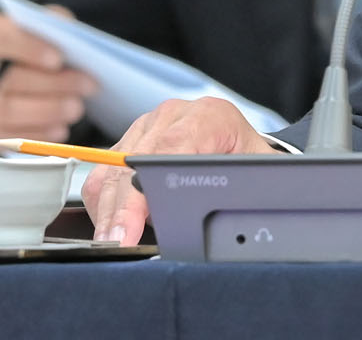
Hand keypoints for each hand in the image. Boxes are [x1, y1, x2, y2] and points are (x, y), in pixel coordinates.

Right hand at [0, 8, 99, 147]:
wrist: (34, 75)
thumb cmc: (43, 45)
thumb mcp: (51, 25)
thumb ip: (57, 24)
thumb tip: (70, 38)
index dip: (26, 48)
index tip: (58, 59)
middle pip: (6, 79)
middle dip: (51, 85)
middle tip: (88, 86)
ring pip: (4, 111)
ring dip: (46, 112)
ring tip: (78, 109)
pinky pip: (6, 139)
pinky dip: (36, 136)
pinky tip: (61, 130)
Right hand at [83, 97, 280, 243]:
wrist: (243, 142)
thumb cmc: (250, 161)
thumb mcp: (258, 174)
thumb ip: (243, 194)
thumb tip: (225, 229)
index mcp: (208, 116)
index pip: (166, 152)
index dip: (146, 193)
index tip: (134, 227)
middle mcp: (173, 115)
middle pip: (131, 164)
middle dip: (120, 211)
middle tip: (115, 245)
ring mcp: (147, 125)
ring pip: (111, 169)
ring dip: (106, 211)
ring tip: (111, 242)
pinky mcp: (130, 140)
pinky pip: (103, 173)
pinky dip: (103, 203)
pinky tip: (112, 226)